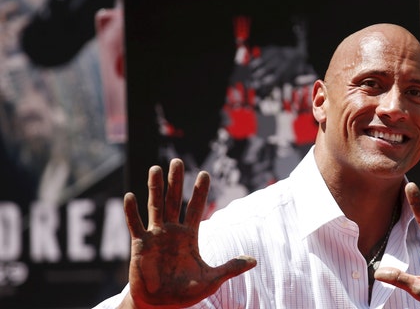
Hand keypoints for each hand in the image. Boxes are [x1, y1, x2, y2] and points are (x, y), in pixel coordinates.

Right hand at [122, 159, 255, 308]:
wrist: (160, 305)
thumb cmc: (185, 293)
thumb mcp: (211, 280)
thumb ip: (230, 268)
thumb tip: (254, 260)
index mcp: (189, 236)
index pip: (196, 209)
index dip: (200, 192)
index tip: (204, 173)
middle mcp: (172, 231)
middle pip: (174, 201)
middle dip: (176, 182)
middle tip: (177, 161)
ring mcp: (155, 236)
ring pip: (155, 207)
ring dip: (155, 188)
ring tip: (155, 168)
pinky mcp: (140, 245)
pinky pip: (135, 225)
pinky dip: (132, 212)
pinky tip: (130, 196)